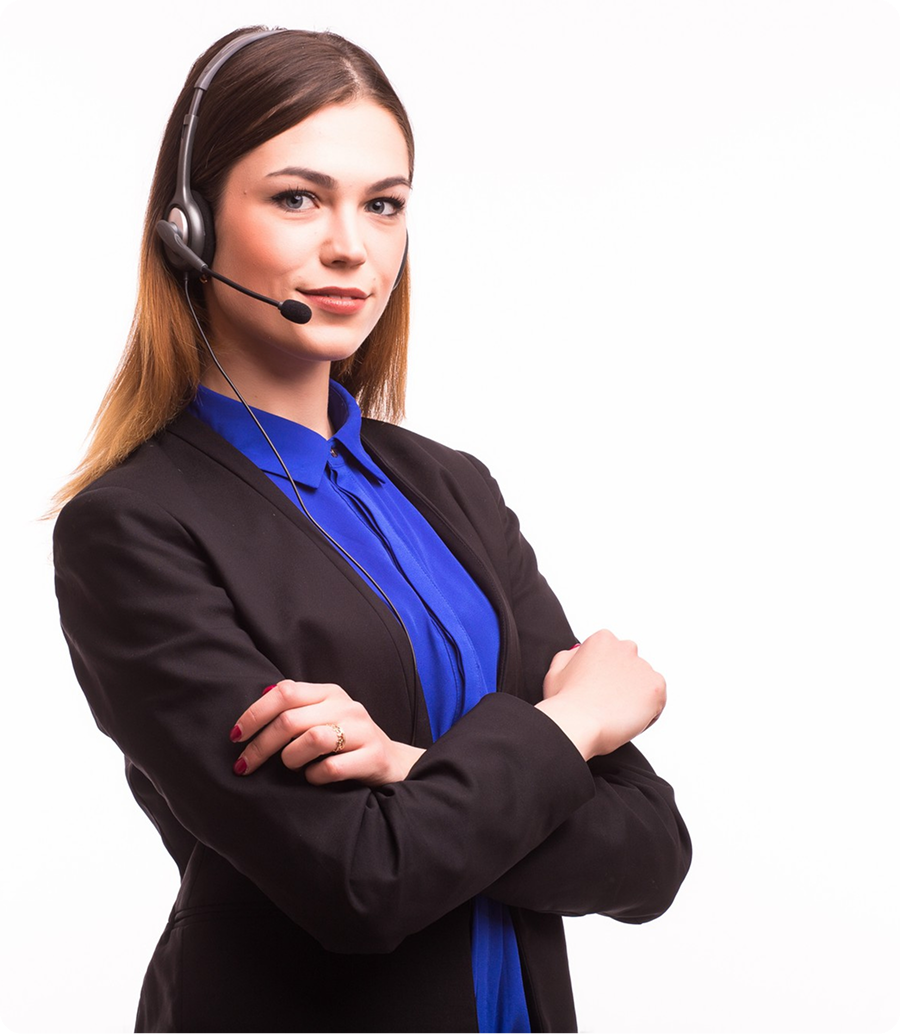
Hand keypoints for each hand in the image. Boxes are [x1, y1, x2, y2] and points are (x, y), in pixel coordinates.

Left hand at [229, 680, 424, 785]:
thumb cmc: (344, 742)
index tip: (235, 736)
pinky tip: (314, 778)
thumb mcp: (322, 718)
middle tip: (245, 764)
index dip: (255, 714)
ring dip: (291, 759)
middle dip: (261, 745)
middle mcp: (346, 706)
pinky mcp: (373, 756)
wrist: (391, 763)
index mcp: (329, 693)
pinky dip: (314, 777)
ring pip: (312, 740)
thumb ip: (294, 710)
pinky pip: (331, 768)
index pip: (285, 692)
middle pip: (291, 720)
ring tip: (290, 768)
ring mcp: (362, 730)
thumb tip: (253, 706)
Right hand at [536, 629, 665, 759]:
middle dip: (623, 683)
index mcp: (602, 640)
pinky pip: (658, 700)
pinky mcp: (656, 686)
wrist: (577, 724)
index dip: (605, 677)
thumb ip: (569, 656)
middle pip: (631, 666)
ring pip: (645, 684)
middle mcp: (626, 647)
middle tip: (607, 703)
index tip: (597, 691)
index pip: (613, 655)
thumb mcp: (556, 671)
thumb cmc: (565, 703)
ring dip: (635, 697)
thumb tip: (578, 652)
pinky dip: (648, 712)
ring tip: (616, 715)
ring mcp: (643, 666)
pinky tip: (627, 719)